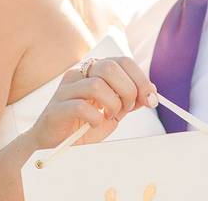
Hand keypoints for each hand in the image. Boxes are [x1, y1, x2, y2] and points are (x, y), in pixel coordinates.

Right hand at [29, 56, 158, 149]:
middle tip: (127, 109)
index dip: (141, 79)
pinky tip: (95, 124)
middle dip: (128, 90)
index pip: (123, 61)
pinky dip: (95, 117)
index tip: (150, 99)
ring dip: (112, 104)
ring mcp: (65, 89)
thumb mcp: (114, 110)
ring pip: (96, 85)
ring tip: (110, 116)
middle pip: (110, 67)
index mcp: (94, 69)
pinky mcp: (55, 108)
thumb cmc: (85, 125)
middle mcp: (79, 74)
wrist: (56, 145)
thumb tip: (151, 90)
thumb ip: (130, 99)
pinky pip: (80, 106)